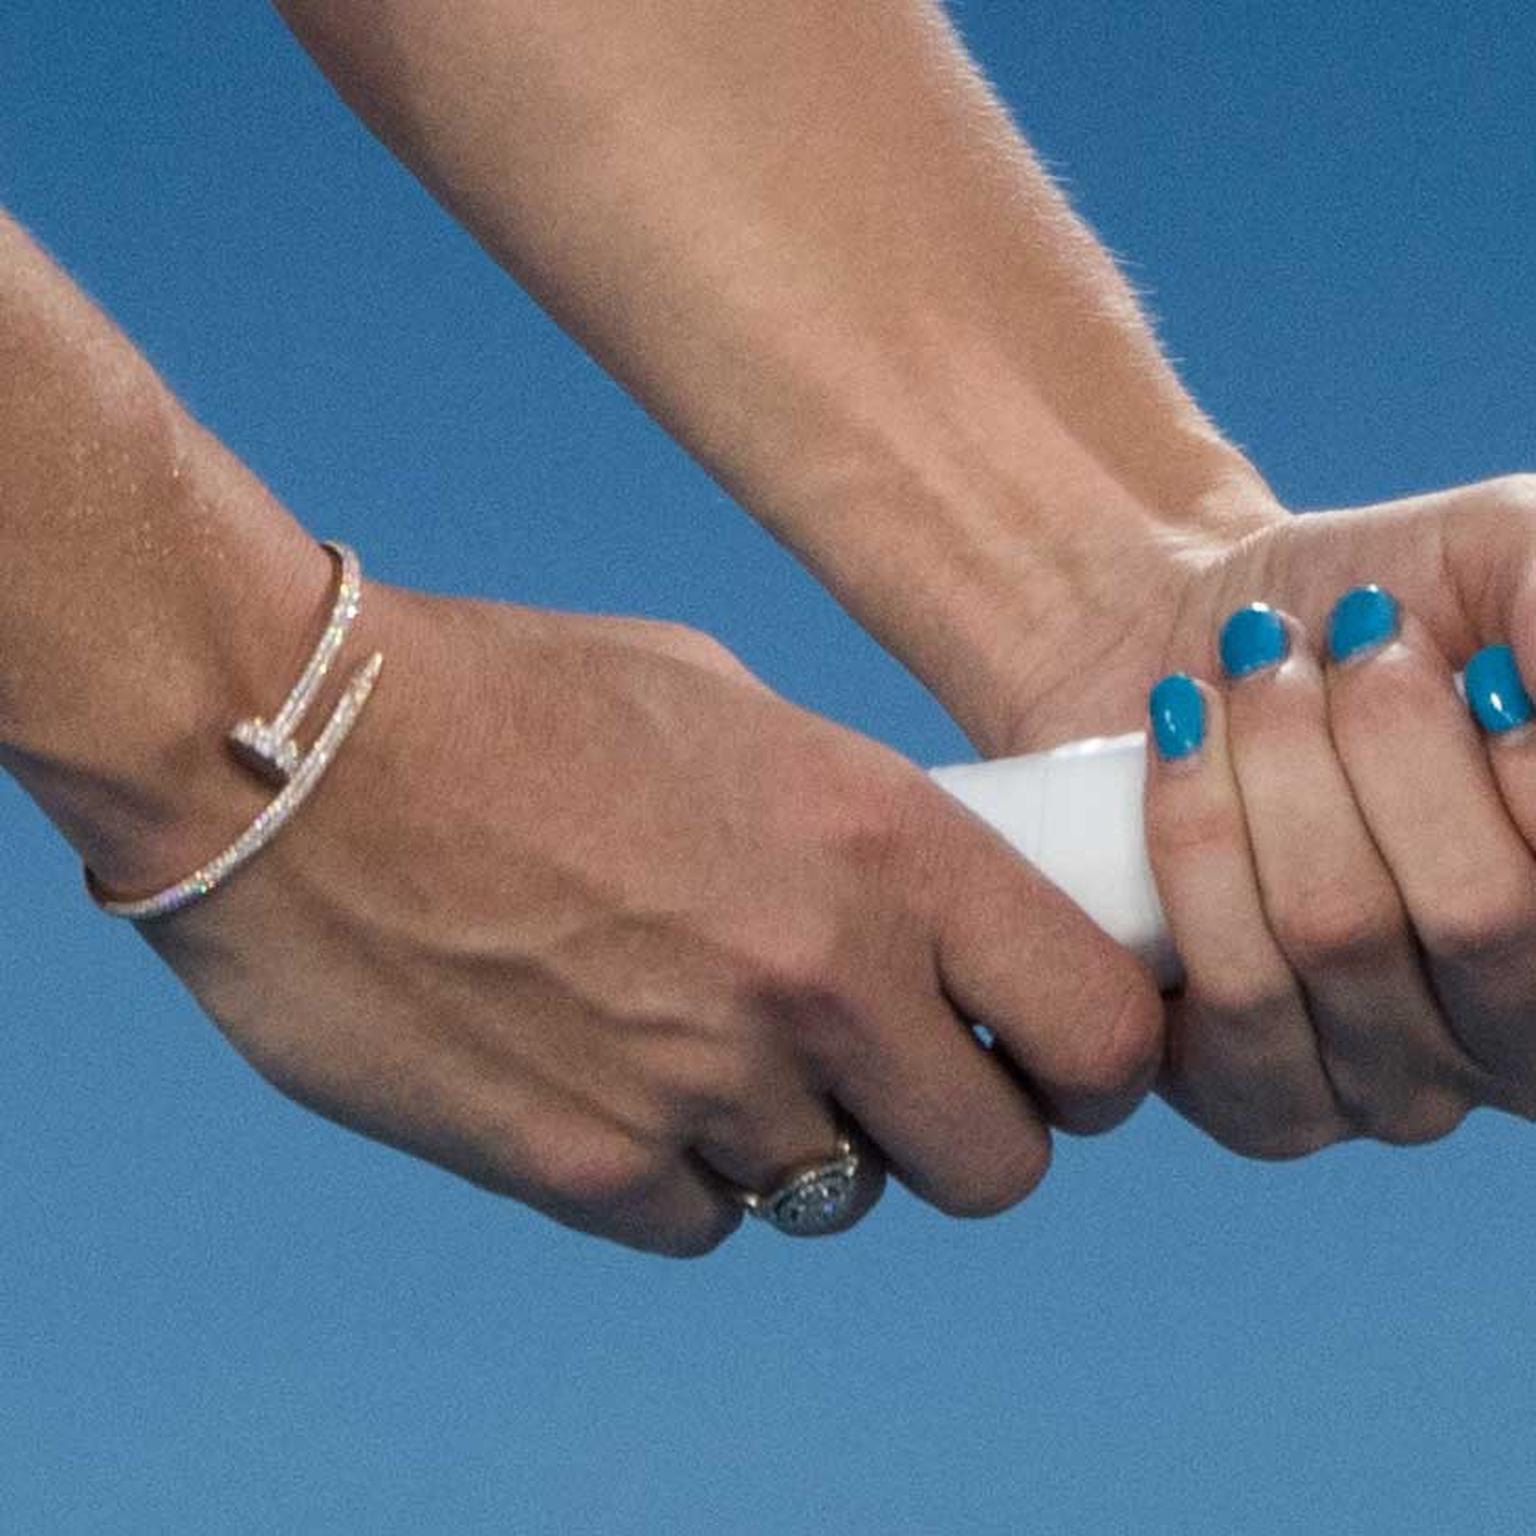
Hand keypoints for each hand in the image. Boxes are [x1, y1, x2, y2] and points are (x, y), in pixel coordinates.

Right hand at [127, 584, 1160, 1253]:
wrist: (298, 753)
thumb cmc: (512, 696)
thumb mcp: (729, 707)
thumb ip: (848, 824)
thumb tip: (916, 911)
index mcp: (882, 842)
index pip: (1102, 1029)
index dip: (1099, 1063)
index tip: (1053, 1057)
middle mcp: (818, 977)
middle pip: (999, 1164)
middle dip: (965, 1131)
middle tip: (900, 1076)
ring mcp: (700, 1085)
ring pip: (843, 1198)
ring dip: (809, 1141)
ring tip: (717, 1045)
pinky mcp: (581, 1165)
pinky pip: (701, 1222)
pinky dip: (684, 1175)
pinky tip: (619, 1078)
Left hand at [984, 472, 1535, 1154]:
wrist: (1201, 642)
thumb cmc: (1382, 608)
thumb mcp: (1507, 563)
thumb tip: (1532, 695)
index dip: (1520, 766)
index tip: (1471, 667)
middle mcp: (1523, 1040)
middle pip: (1479, 915)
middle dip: (1389, 739)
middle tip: (1336, 638)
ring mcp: (1396, 1089)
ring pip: (1337, 936)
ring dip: (1277, 768)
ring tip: (1249, 670)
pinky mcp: (1258, 1100)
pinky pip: (1234, 991)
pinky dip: (1195, 836)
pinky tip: (1179, 743)